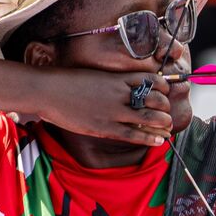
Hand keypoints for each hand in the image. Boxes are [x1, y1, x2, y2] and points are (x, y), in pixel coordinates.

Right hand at [36, 69, 173, 145]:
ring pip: (149, 118)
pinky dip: (149, 138)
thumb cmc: (68, 81)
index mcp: (118, 78)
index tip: (165, 92)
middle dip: (166, 108)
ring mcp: (113, 112)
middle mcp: (120, 94)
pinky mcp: (104, 128)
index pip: (152, 80)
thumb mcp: (96, 75)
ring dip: (163, 123)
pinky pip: (133, 134)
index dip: (163, 87)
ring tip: (168, 127)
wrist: (47, 91)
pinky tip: (159, 140)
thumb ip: (113, 82)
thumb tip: (125, 87)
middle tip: (168, 113)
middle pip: (155, 100)